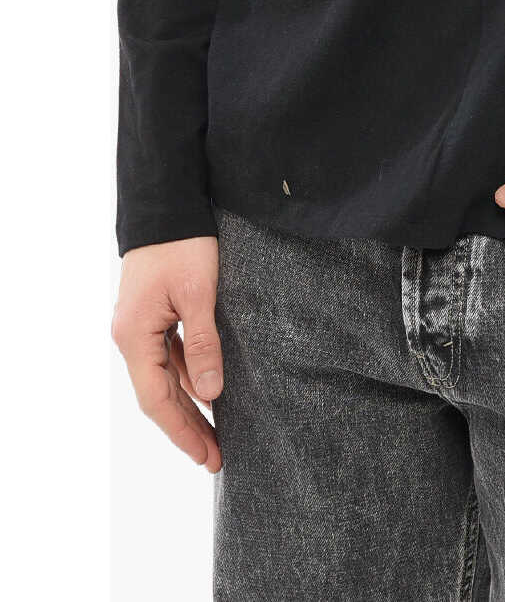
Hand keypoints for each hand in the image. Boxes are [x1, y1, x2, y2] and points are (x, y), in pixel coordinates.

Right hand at [111, 235, 222, 473]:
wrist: (167, 202)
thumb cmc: (182, 244)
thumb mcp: (198, 294)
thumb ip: (203, 344)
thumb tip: (210, 394)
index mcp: (135, 336)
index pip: (157, 399)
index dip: (182, 432)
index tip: (207, 456)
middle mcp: (132, 335)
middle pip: (159, 395)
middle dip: (187, 428)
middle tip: (216, 457)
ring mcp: (141, 325)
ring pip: (166, 377)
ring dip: (190, 404)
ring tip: (217, 432)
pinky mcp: (154, 313)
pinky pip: (171, 355)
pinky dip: (189, 375)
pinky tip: (209, 388)